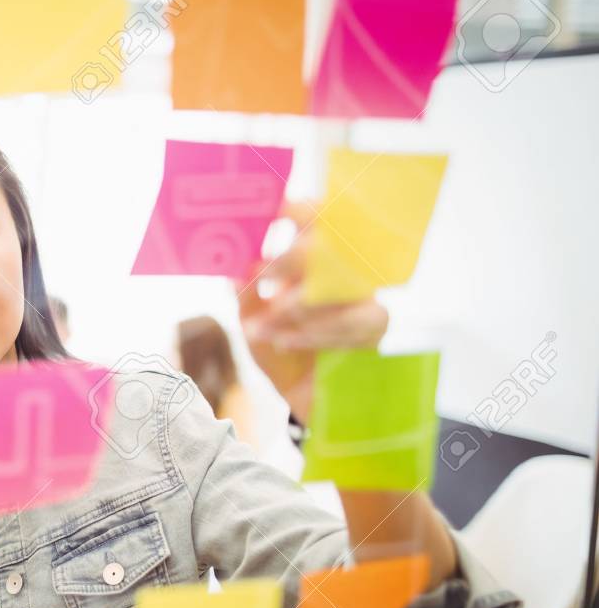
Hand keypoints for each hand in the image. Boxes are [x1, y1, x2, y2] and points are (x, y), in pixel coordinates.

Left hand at [235, 201, 388, 422]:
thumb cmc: (278, 349)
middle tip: (263, 273)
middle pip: (328, 247)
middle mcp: (340, 270)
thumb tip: (233, 269)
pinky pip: (353, 319)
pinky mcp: (375, 323)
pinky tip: (287, 341)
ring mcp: (362, 294)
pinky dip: (316, 332)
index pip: (315, 220)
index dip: (300, 210)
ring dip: (296, 309)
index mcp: (310, 261)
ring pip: (338, 287)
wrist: (301, 398)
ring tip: (266, 329)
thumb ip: (245, 296)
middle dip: (292, 259)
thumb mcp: (252, 323)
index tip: (276, 209)